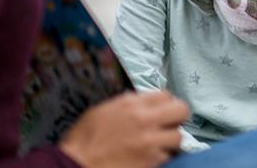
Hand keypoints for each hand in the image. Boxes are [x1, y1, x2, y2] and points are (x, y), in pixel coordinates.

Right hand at [59, 91, 188, 167]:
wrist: (75, 165)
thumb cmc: (83, 139)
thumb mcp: (102, 110)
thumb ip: (126, 103)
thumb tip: (140, 100)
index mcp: (132, 105)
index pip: (166, 95)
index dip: (165, 103)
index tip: (161, 110)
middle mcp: (146, 121)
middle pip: (181, 111)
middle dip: (176, 118)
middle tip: (167, 125)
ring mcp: (151, 143)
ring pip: (178, 137)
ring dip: (170, 141)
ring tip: (158, 145)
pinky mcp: (152, 162)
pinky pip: (168, 157)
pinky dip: (162, 158)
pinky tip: (150, 158)